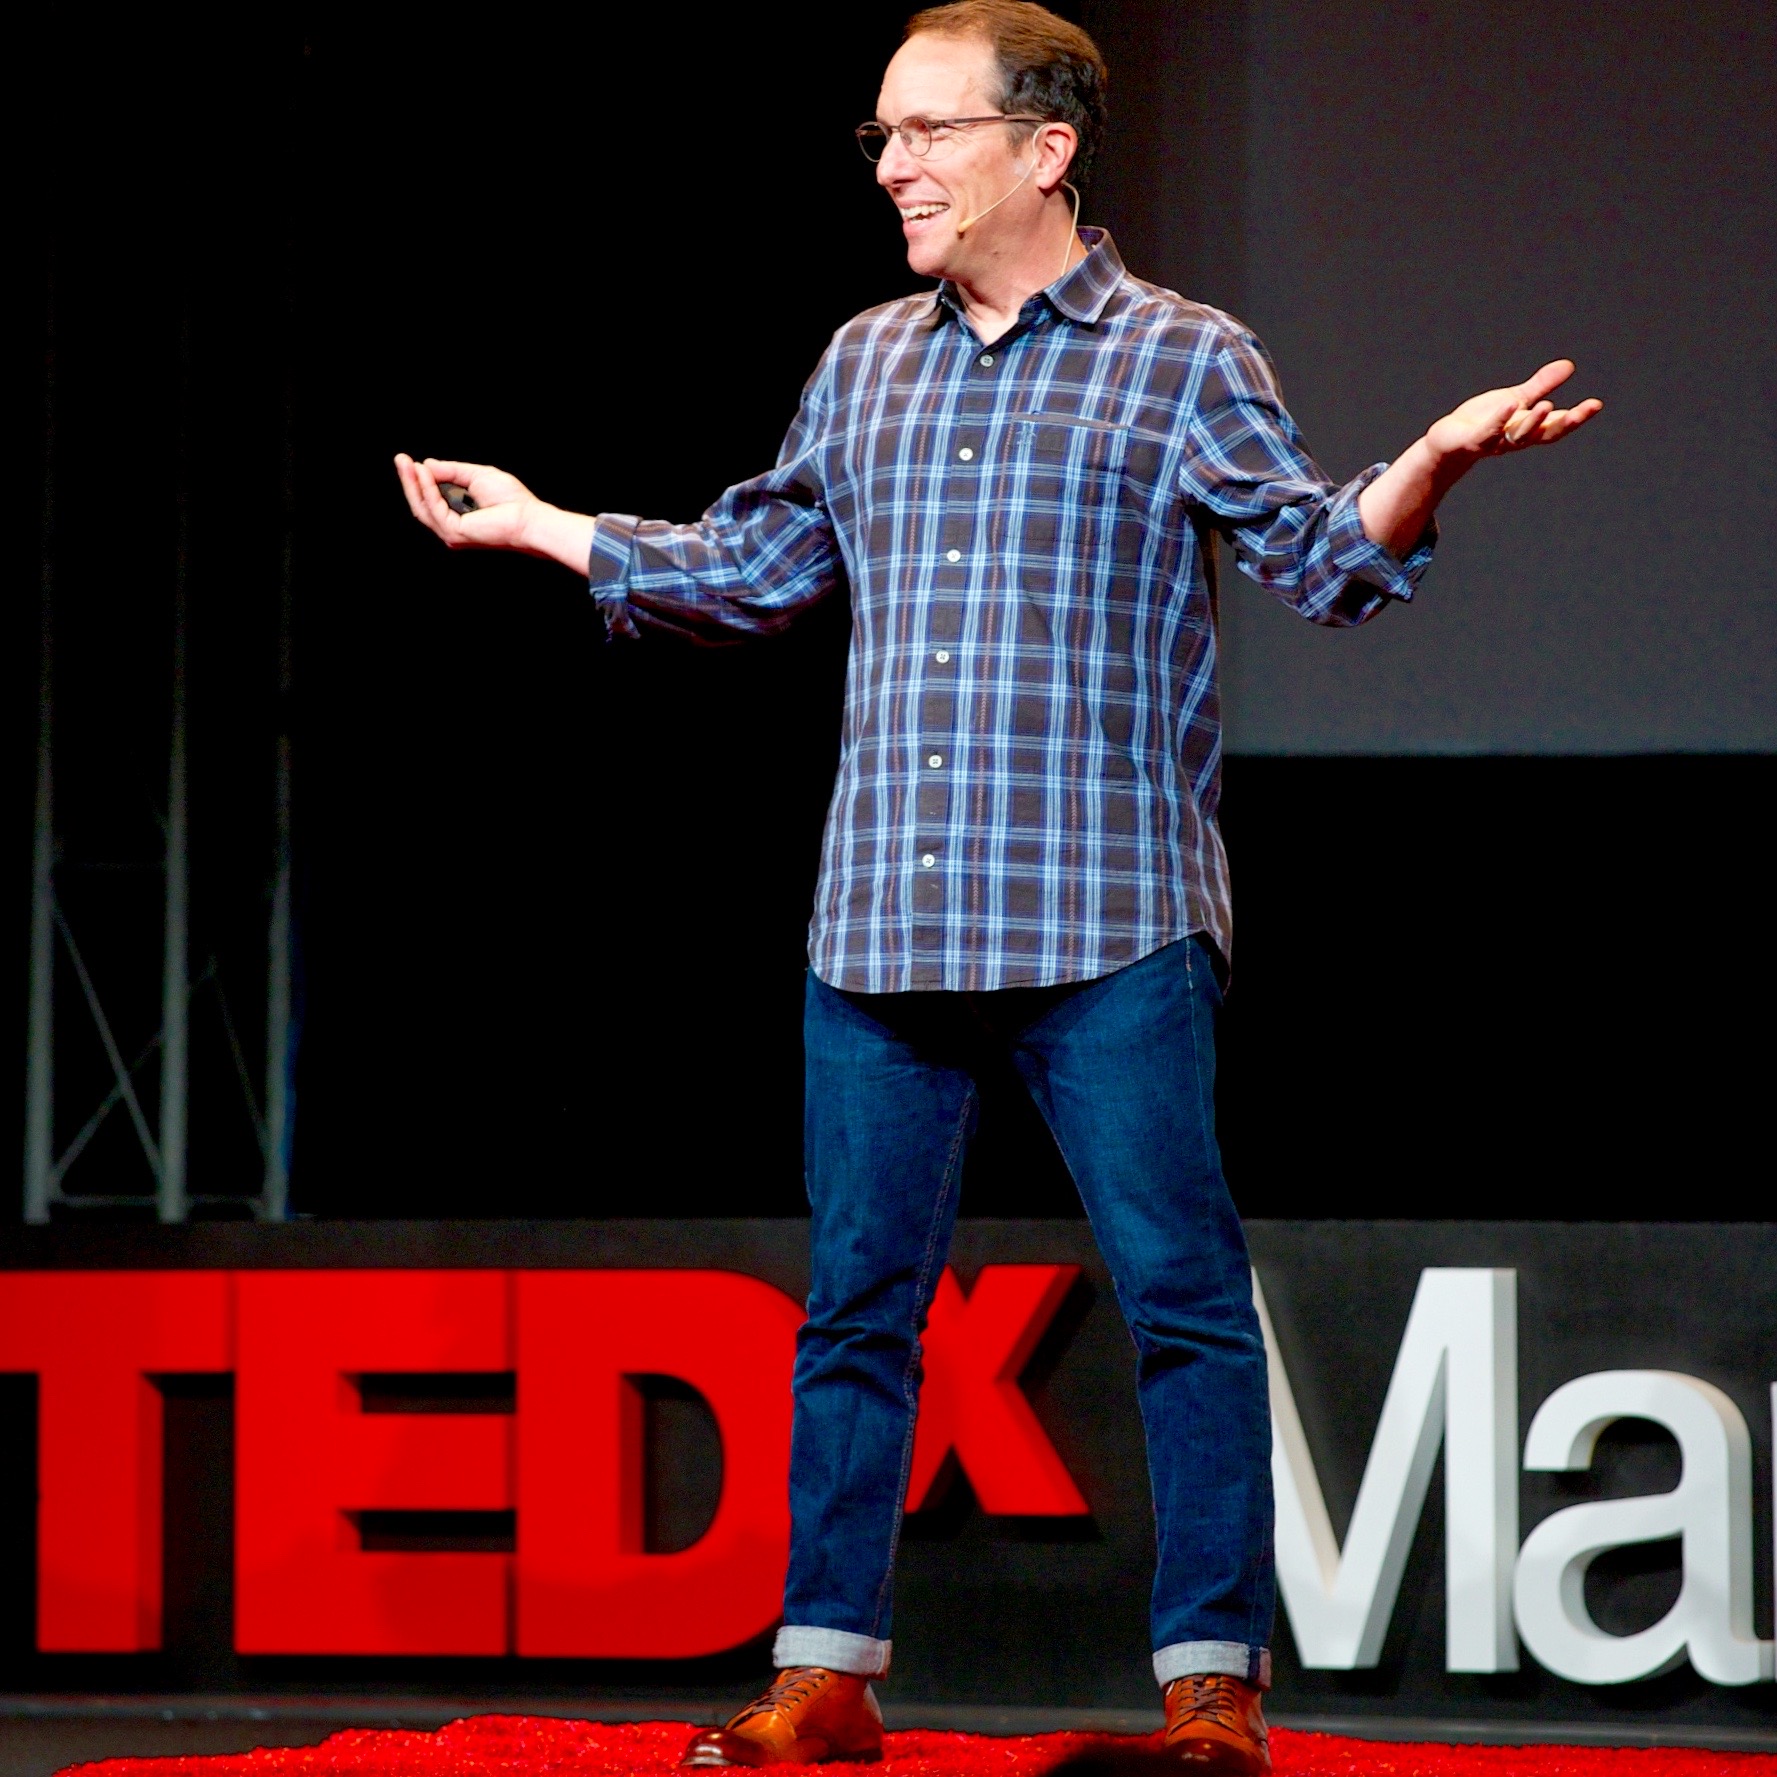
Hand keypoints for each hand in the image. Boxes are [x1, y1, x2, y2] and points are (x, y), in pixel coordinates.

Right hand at [394, 454, 544, 551]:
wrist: (528, 516)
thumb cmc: (511, 500)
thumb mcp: (475, 475)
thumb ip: (451, 471)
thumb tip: (426, 465)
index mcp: (457, 516)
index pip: (430, 499)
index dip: (418, 480)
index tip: (409, 460)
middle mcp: (451, 528)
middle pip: (421, 504)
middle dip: (409, 480)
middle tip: (399, 459)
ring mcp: (452, 533)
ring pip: (422, 507)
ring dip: (412, 483)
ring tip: (405, 462)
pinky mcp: (455, 533)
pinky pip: (434, 508)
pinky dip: (428, 489)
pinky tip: (423, 473)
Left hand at [1425, 359, 1603, 464]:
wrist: (1449, 440)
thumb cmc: (1484, 420)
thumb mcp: (1517, 398)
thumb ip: (1541, 385)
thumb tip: (1569, 365)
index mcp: (1529, 427)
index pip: (1557, 424)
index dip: (1577, 416)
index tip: (1596, 404)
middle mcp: (1516, 437)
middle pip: (1544, 434)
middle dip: (1564, 423)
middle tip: (1582, 411)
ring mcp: (1496, 441)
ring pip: (1518, 436)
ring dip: (1533, 422)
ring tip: (1546, 404)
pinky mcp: (1474, 441)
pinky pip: (1488, 432)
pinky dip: (1499, 419)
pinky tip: (1509, 404)